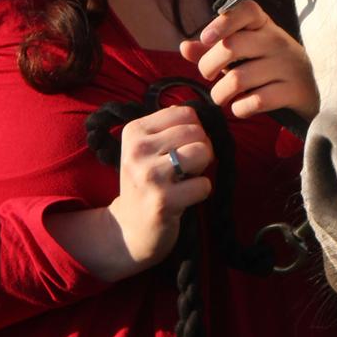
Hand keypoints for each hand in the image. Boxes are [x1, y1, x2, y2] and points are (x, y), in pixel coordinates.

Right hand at [50, 105, 212, 281]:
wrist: (131, 227)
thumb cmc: (148, 182)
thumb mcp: (148, 148)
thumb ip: (170, 126)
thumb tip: (200, 110)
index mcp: (134, 131)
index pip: (185, 112)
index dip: (194, 130)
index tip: (181, 148)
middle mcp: (137, 150)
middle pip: (197, 132)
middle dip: (201, 149)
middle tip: (186, 168)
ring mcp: (149, 176)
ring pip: (202, 152)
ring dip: (202, 169)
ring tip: (186, 179)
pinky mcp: (163, 201)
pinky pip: (204, 185)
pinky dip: (201, 192)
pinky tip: (184, 198)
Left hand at [179, 0, 319, 121]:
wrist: (314, 90)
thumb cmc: (270, 68)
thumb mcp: (244, 54)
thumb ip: (213, 50)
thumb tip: (184, 47)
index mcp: (264, 26)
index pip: (246, 11)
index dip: (222, 22)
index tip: (205, 38)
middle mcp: (277, 41)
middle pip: (232, 46)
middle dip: (208, 66)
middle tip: (207, 77)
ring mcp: (287, 66)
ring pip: (239, 79)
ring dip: (220, 94)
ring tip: (220, 97)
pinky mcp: (294, 91)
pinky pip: (256, 101)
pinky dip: (240, 108)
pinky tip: (240, 107)